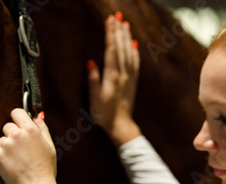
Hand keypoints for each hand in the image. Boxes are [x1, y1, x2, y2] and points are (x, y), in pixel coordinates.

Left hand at [0, 109, 62, 183]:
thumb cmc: (45, 169)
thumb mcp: (50, 146)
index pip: (16, 112)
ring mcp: (6, 144)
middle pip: (7, 126)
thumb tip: (37, 116)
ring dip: (6, 147)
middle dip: (12, 134)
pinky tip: (11, 164)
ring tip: (17, 159)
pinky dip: (0, 157)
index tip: (18, 124)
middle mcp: (17, 134)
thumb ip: (42, 128)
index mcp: (31, 130)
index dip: (17, 118)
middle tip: (20, 149)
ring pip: (1, 140)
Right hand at [88, 13, 141, 146]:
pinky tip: (133, 45)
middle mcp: (123, 74)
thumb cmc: (105, 114)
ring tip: (125, 24)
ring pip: (129, 52)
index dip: (110, 34)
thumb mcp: (95, 98)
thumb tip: (90, 62)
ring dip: (127, 37)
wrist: (121, 125)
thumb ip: (93, 79)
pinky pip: (135, 62)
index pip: (111, 50)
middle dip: (118, 31)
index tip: (109, 20)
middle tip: (117, 16)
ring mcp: (130, 77)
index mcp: (113, 76)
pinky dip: (134, 51)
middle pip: (121, 47)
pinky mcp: (133, 82)